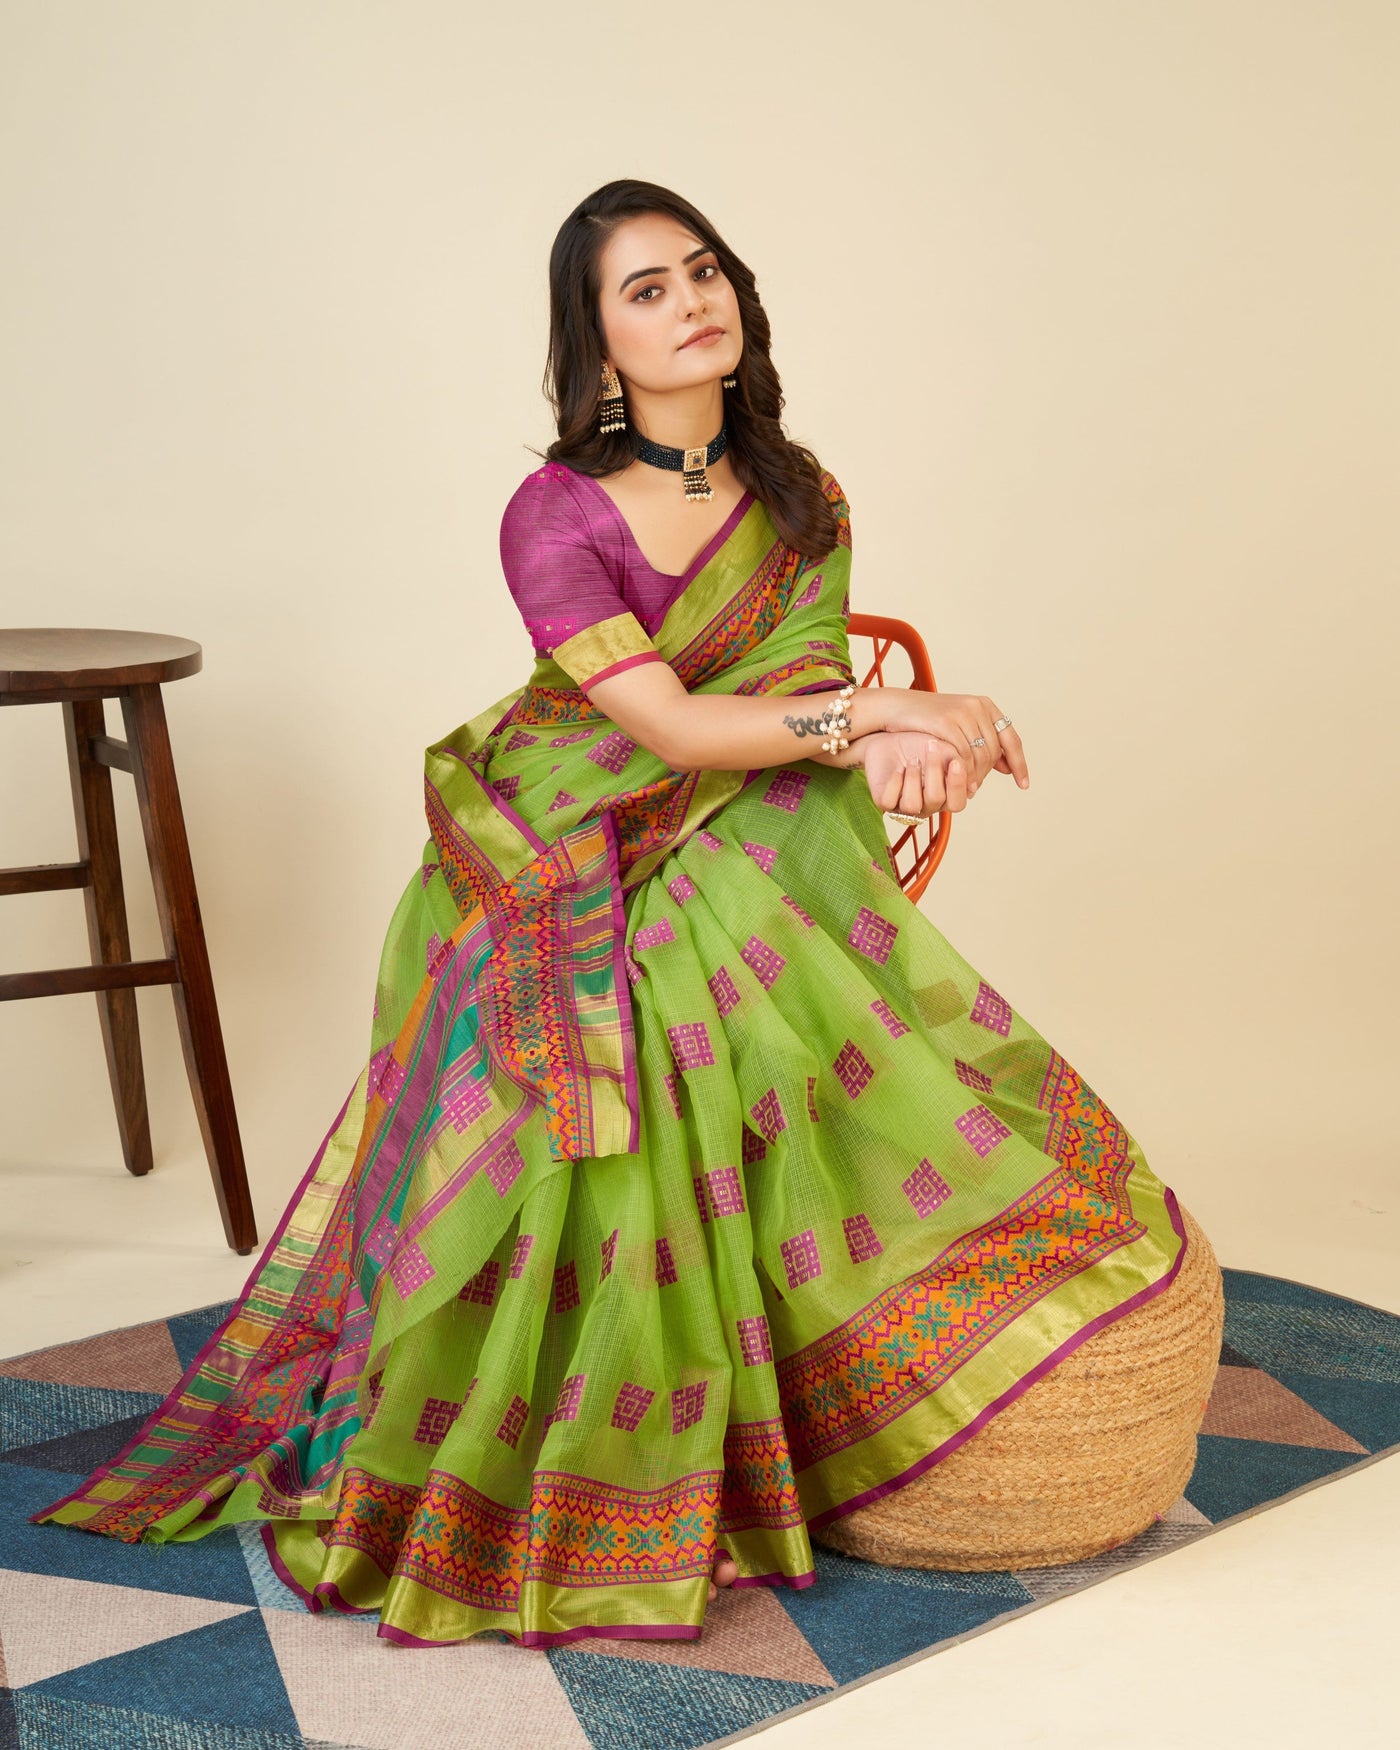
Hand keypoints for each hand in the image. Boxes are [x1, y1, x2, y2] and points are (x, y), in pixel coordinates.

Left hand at [860, 731, 969, 816]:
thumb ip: (959, 765)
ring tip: (913, 759)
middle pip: (936, 799)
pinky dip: (894, 782)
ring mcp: (905, 806)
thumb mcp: (944, 750)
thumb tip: (972, 786)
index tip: (955, 762)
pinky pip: (889, 802)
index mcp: (945, 796)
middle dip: (934, 770)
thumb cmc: (919, 744)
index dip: (957, 785)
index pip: (957, 803)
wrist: (890, 736)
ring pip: (912, 804)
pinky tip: (898, 768)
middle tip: (931, 746)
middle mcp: (926, 805)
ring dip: (913, 777)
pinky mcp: (885, 802)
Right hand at [876, 691, 1028, 792]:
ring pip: (979, 755)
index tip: (1023, 784)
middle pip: (994, 750)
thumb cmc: (927, 720)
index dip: (1020, 763)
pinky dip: (963, 772)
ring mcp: (962, 713)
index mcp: (985, 705)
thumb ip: (982, 742)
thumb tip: (1006, 766)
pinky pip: (962, 755)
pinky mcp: (946, 722)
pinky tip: (957, 781)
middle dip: (988, 773)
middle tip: (976, 788)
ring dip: (976, 776)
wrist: (896, 707)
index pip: (1011, 739)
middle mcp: (977, 706)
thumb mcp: (959, 726)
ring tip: (968, 789)